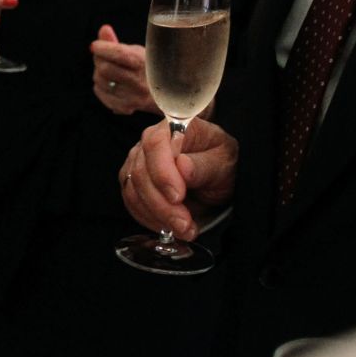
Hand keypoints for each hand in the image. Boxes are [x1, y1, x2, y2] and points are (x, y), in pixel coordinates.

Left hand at [90, 25, 155, 114]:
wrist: (166, 95)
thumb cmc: (148, 68)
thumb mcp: (137, 52)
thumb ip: (117, 43)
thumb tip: (103, 29)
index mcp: (144, 63)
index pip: (118, 54)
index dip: (103, 47)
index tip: (95, 45)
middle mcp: (139, 82)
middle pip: (105, 68)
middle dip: (99, 60)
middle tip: (102, 57)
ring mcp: (132, 97)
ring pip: (100, 81)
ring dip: (98, 73)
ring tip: (108, 70)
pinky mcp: (125, 108)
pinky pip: (100, 93)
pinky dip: (100, 86)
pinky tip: (109, 83)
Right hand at [119, 116, 236, 240]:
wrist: (217, 177)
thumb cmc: (221, 164)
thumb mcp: (223, 163)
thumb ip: (203, 165)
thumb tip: (182, 166)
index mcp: (174, 127)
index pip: (155, 144)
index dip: (162, 172)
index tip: (178, 196)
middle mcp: (149, 141)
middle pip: (140, 172)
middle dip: (162, 204)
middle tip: (185, 224)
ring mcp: (138, 161)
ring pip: (133, 191)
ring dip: (157, 215)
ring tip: (184, 229)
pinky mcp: (133, 182)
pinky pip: (132, 203)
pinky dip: (149, 219)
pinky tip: (169, 226)